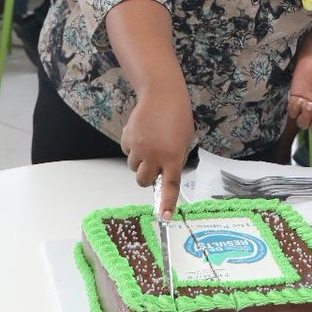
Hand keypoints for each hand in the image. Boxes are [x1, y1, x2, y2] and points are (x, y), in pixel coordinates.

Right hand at [120, 91, 194, 219]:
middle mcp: (155, 155)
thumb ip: (176, 159)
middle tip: (153, 165)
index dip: (167, 203)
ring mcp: (140, 147)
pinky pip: (127, 151)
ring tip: (149, 142)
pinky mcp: (128, 138)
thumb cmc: (178, 117)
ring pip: (133, 166)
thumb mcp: (184, 140)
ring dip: (139, 160)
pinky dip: (132, 147)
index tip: (165, 217)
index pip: (170, 186)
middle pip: (143, 181)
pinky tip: (141, 133)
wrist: (162, 94)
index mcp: (173, 157)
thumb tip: (165, 174)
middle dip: (146, 176)